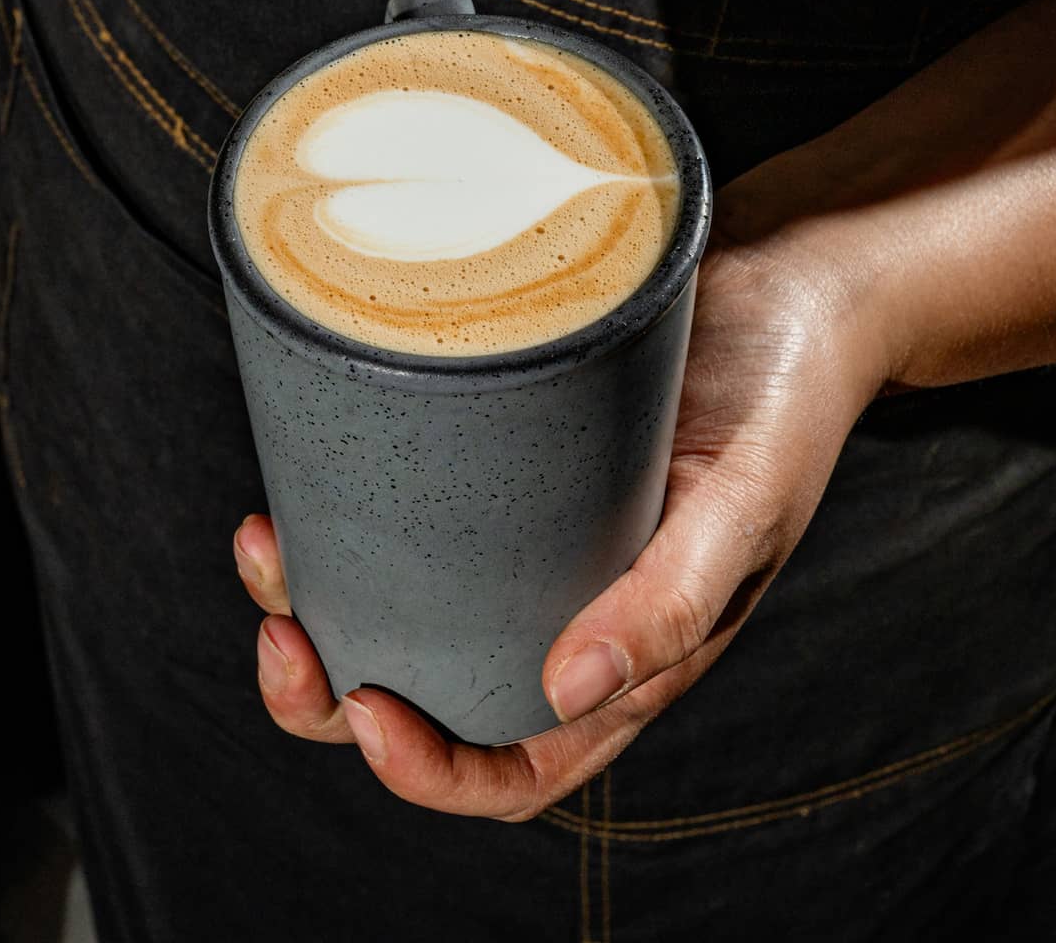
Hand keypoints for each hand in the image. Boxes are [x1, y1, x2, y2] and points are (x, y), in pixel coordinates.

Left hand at [232, 233, 884, 819]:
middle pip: (431, 696)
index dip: (430, 771)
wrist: (787, 284)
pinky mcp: (498, 453)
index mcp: (627, 656)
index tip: (368, 709)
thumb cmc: (781, 402)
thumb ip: (670, 602)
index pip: (517, 765)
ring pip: (398, 603)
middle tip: (281, 636)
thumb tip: (563, 691)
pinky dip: (343, 507)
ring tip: (268, 548)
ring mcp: (526, 531)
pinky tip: (304, 471)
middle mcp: (563, 606)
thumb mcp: (743, 504)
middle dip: (333, 696)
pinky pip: (409, 506)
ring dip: (316, 600)